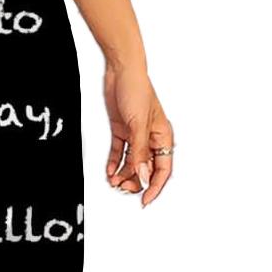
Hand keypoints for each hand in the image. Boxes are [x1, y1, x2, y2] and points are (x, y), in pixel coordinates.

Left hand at [104, 63, 173, 206]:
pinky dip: (114, 161)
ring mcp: (135, 134)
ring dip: (123, 173)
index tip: (145, 201)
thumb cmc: (137, 90)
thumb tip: (143, 176)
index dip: (155, 186)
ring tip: (113, 181)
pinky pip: (119, 151)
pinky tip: (109, 170)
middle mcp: (150, 138)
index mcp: (162, 137)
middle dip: (136, 181)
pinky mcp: (121, 129)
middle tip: (123, 189)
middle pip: (146, 167)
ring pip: (132, 161)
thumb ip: (140, 152)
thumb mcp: (138, 125)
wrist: (120, 71)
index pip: (163, 169)